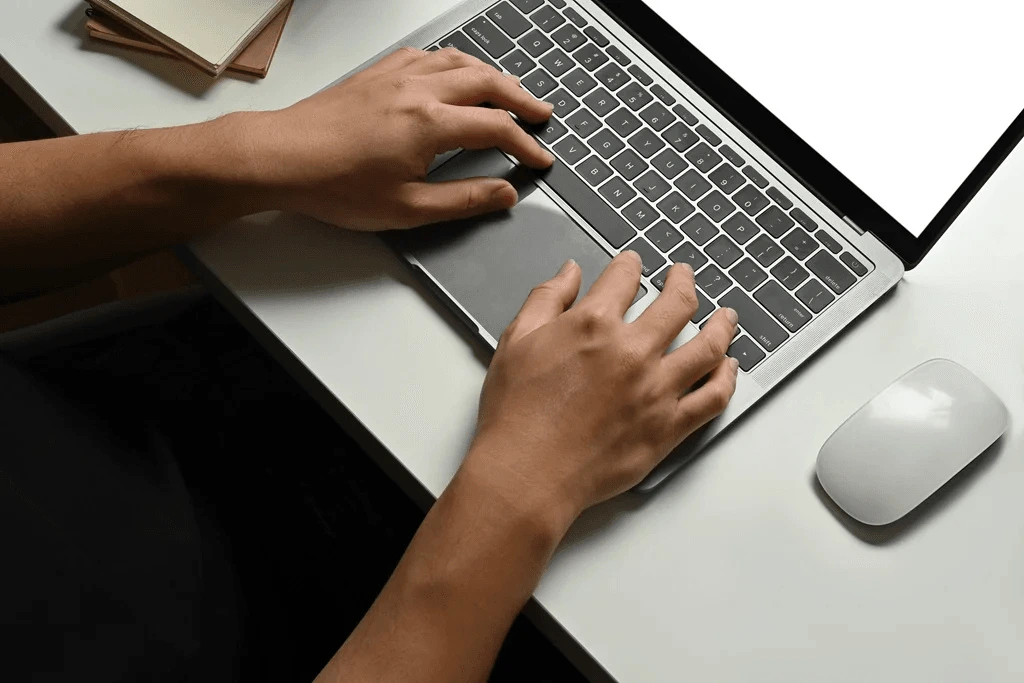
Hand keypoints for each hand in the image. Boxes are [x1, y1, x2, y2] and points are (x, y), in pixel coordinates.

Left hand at [241, 47, 554, 230]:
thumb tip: (503, 194)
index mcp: (429, 124)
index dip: (525, 145)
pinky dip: (452, 61)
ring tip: (509, 89)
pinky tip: (453, 70)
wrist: (281, 157)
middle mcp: (417, 90)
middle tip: (541, 114)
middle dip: (521, 99)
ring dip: (491, 74)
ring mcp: (395, 77)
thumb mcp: (406, 208)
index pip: (495, 128)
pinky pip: (425, 56)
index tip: (539, 160)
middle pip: (486, 83)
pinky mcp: (376, 74)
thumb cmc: (333, 183)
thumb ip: (463, 199)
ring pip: (458, 62)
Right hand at [464, 253, 738, 530]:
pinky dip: (727, 378)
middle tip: (685, 275)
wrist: (526, 473)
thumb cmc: (516, 414)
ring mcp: (656, 389)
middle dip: (684, 281)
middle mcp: (631, 351)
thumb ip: (546, 298)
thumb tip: (569, 272)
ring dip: (722, 324)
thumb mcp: (516, 341)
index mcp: (593, 324)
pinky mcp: (668, 427)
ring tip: (726, 316)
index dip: (630, 263)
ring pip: (707, 346)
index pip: (624, 277)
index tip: (633, 263)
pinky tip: (728, 367)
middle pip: (677, 303)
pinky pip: (712, 397)